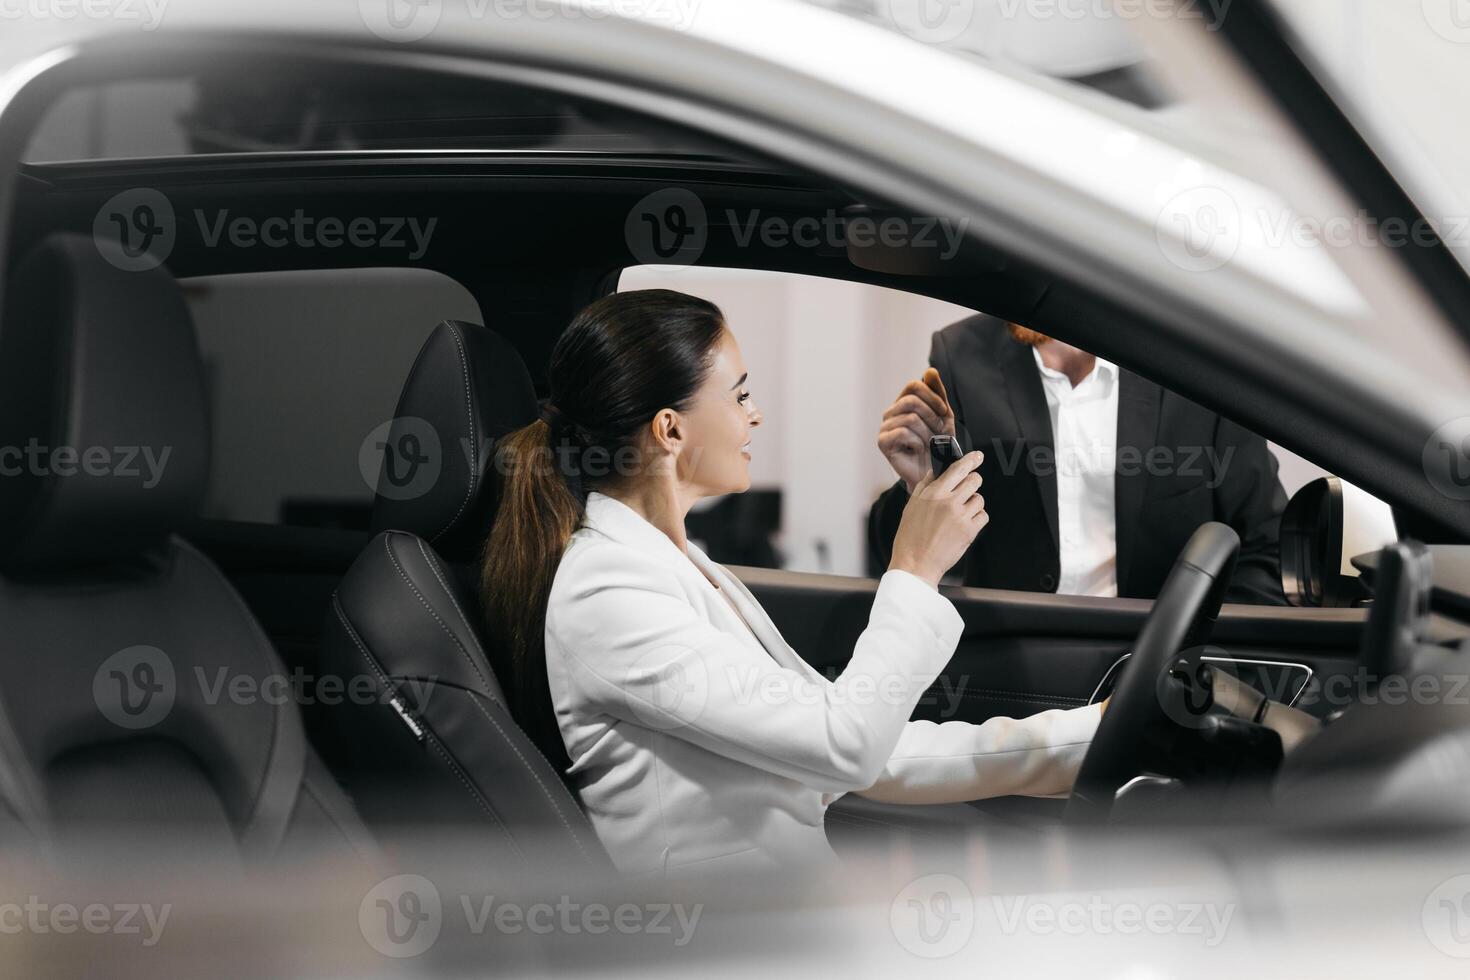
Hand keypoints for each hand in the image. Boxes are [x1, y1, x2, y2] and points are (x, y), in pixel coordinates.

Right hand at [878, 368, 956, 493]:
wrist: (935, 473)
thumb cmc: (939, 445)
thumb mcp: (944, 416)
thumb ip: (938, 394)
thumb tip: (930, 371)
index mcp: (904, 403)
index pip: (914, 385)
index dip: (932, 397)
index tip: (944, 413)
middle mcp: (892, 412)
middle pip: (911, 401)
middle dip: (932, 417)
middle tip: (939, 432)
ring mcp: (885, 427)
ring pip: (910, 418)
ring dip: (927, 433)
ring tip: (930, 444)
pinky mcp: (882, 442)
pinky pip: (902, 433)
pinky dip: (917, 442)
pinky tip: (919, 450)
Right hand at [889, 450, 987, 587]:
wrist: (915, 564)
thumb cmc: (910, 537)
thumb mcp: (911, 506)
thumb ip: (925, 486)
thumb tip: (936, 471)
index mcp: (934, 493)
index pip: (958, 469)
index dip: (971, 460)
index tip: (977, 457)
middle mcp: (949, 502)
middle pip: (974, 480)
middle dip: (973, 482)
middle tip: (966, 489)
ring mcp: (961, 516)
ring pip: (979, 499)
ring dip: (973, 503)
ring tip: (960, 513)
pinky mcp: (970, 531)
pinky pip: (983, 516)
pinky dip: (977, 518)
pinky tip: (964, 524)